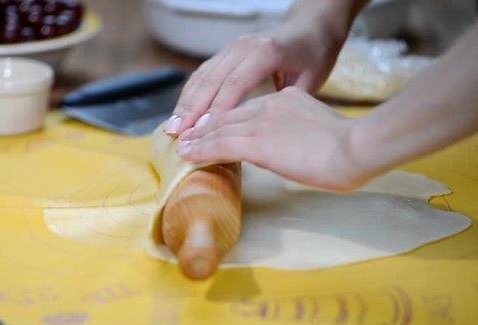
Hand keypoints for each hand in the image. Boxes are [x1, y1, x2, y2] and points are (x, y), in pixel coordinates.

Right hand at [163, 9, 346, 136]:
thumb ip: (282, 104)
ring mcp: (231, 48)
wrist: (311, 27)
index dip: (217, 109)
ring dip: (185, 103)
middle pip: (211, 80)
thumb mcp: (309, 81)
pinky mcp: (225, 53)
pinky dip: (189, 94)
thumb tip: (259, 132)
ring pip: (202, 76)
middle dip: (192, 109)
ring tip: (172, 127)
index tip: (203, 131)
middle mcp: (243, 46)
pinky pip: (203, 73)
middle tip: (178, 134)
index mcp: (266, 52)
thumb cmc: (314, 56)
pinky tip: (180, 112)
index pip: (234, 84)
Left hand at [176, 87, 367, 191]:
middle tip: (188, 135)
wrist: (357, 147)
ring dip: (198, 139)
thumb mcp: (322, 130)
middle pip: (229, 115)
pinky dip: (201, 150)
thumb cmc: (351, 148)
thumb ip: (302, 132)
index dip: (227, 117)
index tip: (214, 126)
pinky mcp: (257, 142)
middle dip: (205, 126)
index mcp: (288, 100)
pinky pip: (220, 145)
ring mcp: (262, 122)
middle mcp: (271, 106)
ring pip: (219, 128)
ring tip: (183, 147)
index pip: (249, 108)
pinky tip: (188, 156)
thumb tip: (294, 148)